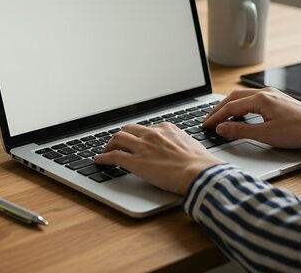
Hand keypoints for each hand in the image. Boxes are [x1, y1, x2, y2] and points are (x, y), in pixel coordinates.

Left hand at [94, 123, 223, 194]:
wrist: (199, 172)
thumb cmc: (200, 164)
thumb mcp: (191, 146)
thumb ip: (180, 144)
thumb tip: (181, 152)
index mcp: (167, 129)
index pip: (147, 128)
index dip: (139, 135)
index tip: (137, 140)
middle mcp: (152, 134)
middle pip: (129, 128)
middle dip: (122, 135)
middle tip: (118, 143)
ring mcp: (142, 147)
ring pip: (118, 138)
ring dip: (110, 144)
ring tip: (107, 150)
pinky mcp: (135, 162)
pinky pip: (113, 155)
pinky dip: (104, 157)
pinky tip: (99, 160)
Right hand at [203, 88, 300, 151]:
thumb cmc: (299, 131)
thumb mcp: (266, 134)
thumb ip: (240, 131)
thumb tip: (221, 129)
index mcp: (260, 99)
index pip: (230, 108)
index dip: (215, 118)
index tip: (205, 126)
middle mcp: (265, 93)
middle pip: (233, 98)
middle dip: (218, 109)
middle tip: (208, 121)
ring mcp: (272, 95)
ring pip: (243, 97)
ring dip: (229, 106)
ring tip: (220, 117)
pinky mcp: (278, 100)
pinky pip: (252, 99)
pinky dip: (241, 106)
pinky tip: (240, 114)